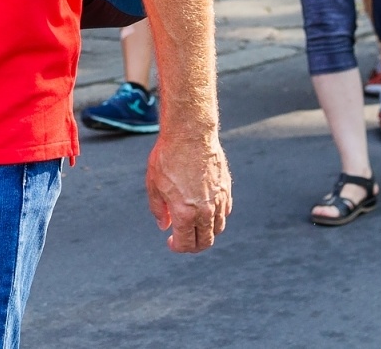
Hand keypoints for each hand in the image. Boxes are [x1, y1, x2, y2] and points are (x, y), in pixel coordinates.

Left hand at [145, 127, 231, 253]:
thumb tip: (164, 226)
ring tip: (193, 225)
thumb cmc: (168, 157)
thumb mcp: (154, 184)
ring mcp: (219, 200)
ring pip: (217, 229)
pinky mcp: (226, 189)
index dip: (177, 247)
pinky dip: (215, 217)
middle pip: (205, 242)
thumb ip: (158, 209)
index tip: (171, 242)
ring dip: (205, 232)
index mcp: (185, 213)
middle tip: (182, 239)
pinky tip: (204, 210)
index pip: (186, 244)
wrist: (190, 134)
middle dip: (193, 246)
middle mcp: (205, 211)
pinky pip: (224, 212)